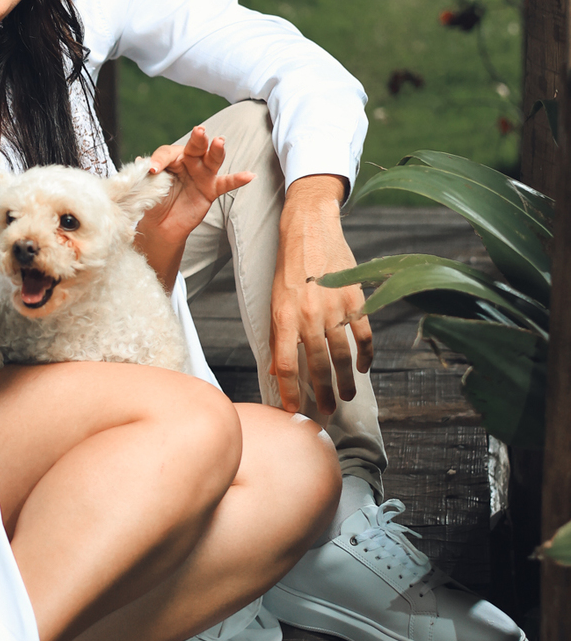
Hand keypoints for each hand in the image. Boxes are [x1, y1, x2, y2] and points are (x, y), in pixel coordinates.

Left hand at [135, 126, 253, 285]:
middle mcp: (188, 162)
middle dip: (197, 139)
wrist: (160, 225)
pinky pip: (226, 184)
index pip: (167, 153)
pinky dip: (238, 180)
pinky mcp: (211, 189)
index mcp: (171, 158)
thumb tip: (141, 162)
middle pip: (194, 147)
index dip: (160, 160)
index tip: (152, 170)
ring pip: (212, 159)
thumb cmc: (153, 201)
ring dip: (216, 150)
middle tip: (198, 131)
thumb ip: (147, 176)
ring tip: (220, 142)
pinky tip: (249, 175)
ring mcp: (202, 175)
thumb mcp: (146, 187)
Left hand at [270, 175, 372, 417]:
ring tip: (346, 396)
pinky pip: (364, 336)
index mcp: (284, 317)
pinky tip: (363, 368)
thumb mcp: (274, 300)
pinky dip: (366, 355)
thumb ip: (278, 336)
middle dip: (322, 393)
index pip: (286, 365)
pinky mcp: (355, 299)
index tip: (293, 410)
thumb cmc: (288, 267)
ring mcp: (334, 308)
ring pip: (342, 356)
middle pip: (317, 366)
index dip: (289, 392)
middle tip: (326, 411)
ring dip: (345, 381)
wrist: (309, 229)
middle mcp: (309, 315)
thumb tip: (276, 370)